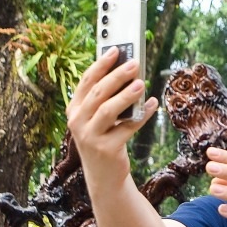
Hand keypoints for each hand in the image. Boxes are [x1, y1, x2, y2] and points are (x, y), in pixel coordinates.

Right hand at [65, 47, 157, 183]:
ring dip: (126, 95)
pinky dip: (141, 115)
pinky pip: (127, 128)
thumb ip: (107, 99)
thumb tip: (127, 73)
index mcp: (74, 110)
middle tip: (134, 64)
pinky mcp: (107, 149)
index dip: (101, 65)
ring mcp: (90, 136)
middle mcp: (77, 122)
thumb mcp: (98, 119)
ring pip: (109, 110)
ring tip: (141, 83)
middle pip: (98, 93)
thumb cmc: (104, 140)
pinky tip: (152, 104)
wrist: (104, 176)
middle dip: (116, 76)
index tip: (116, 50)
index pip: (86, 82)